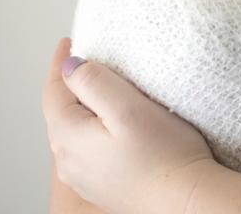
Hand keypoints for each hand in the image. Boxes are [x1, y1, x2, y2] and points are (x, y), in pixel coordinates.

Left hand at [42, 37, 219, 213]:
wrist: (186, 201)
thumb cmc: (164, 155)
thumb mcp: (127, 106)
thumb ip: (94, 82)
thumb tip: (70, 67)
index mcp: (68, 138)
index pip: (53, 91)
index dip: (59, 64)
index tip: (67, 42)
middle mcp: (69, 162)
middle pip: (61, 112)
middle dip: (70, 85)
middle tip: (85, 60)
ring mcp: (85, 177)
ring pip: (74, 131)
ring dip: (83, 107)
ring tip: (101, 89)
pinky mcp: (104, 185)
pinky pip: (89, 148)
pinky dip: (93, 128)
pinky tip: (113, 125)